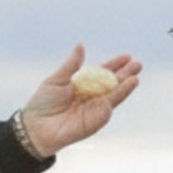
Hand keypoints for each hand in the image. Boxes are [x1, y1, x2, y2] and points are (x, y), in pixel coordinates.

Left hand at [20, 45, 142, 157]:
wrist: (34, 127)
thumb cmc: (42, 104)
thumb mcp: (57, 80)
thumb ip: (71, 65)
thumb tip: (80, 45)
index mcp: (83, 86)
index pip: (103, 74)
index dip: (115, 65)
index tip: (127, 56)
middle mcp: (91, 98)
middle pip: (112, 85)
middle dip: (125, 75)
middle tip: (138, 64)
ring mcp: (93, 111)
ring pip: (113, 98)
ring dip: (125, 88)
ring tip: (135, 78)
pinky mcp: (92, 123)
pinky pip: (105, 111)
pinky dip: (114, 101)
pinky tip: (123, 91)